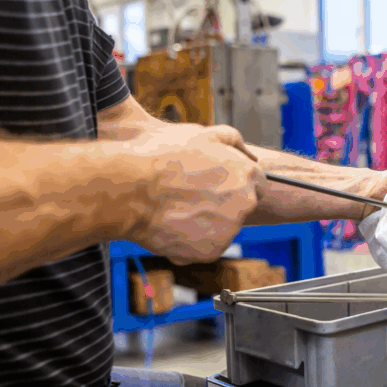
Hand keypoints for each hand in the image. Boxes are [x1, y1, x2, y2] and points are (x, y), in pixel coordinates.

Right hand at [125, 123, 265, 264]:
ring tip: (176, 208)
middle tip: (190, 196)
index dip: (235, 183)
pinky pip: (205, 248)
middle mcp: (245, 203)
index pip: (258, 184)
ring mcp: (229, 230)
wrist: (128, 189)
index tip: (214, 184)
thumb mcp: (201, 133)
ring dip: (206, 224)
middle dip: (223, 203)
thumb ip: (233, 140)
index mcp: (247, 174)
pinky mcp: (211, 252)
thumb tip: (249, 153)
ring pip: (223, 229)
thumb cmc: (161, 157)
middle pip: (242, 207)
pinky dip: (191, 242)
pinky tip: (171, 226)